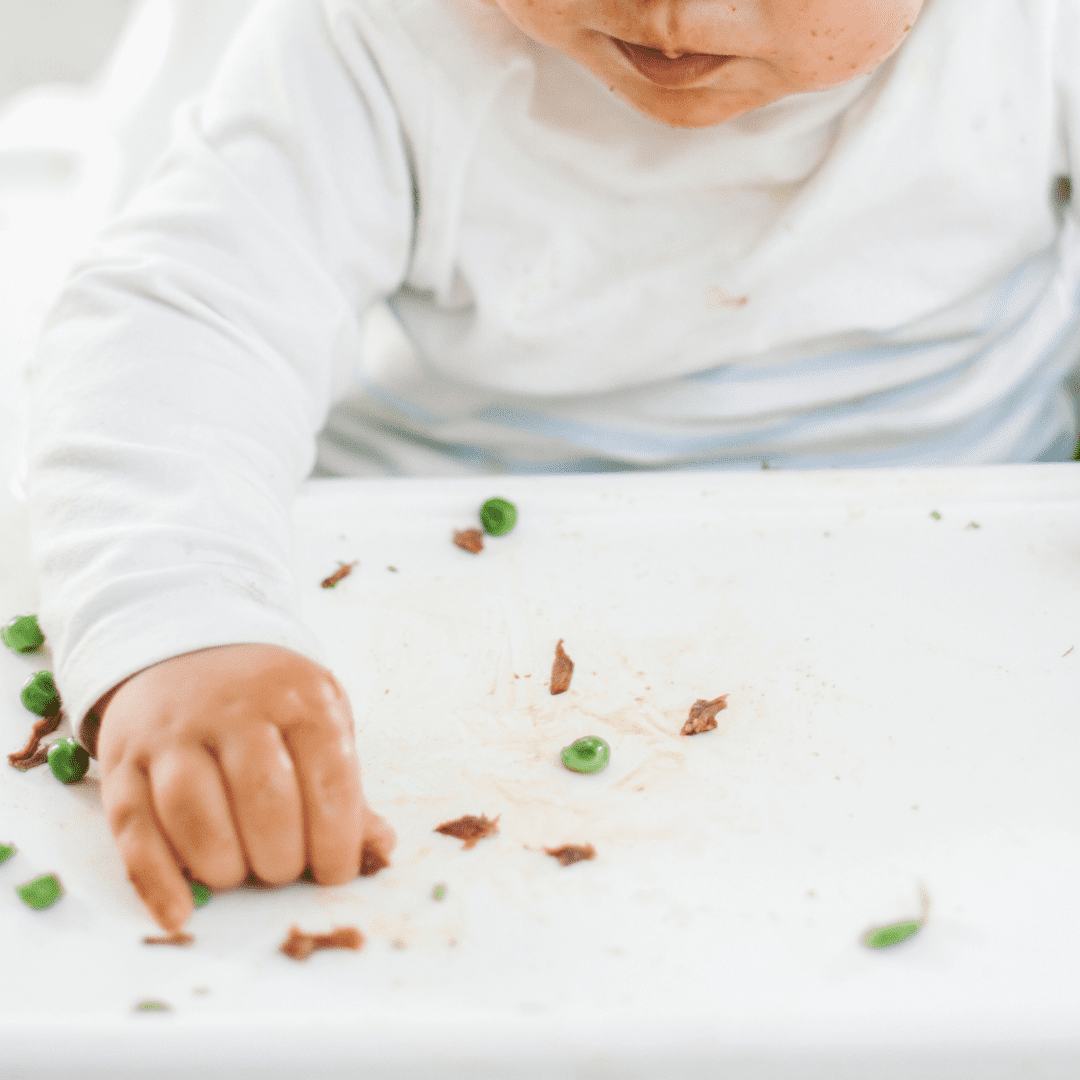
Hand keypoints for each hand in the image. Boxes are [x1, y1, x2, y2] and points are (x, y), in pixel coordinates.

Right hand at [92, 644, 394, 931]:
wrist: (187, 651)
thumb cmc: (269, 703)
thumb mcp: (318, 720)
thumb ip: (344, 786)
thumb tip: (380, 847)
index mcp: (300, 698)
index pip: (328, 776)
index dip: (338, 838)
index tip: (335, 873)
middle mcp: (235, 709)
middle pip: (263, 796)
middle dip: (281, 856)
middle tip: (284, 872)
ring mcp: (174, 733)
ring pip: (193, 809)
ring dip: (222, 865)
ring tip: (239, 876)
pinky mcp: (124, 761)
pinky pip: (135, 829)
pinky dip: (157, 881)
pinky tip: (180, 913)